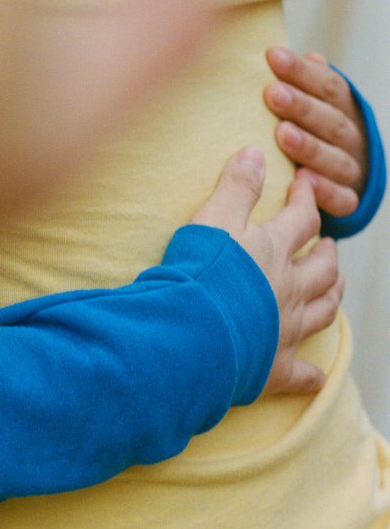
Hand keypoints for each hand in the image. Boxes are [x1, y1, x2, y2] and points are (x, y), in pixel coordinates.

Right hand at [192, 149, 342, 395]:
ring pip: (321, 313)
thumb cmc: (201, 270)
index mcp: (274, 251)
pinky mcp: (273, 367)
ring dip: (330, 299)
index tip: (306, 186)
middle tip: (329, 245)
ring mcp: (284, 329)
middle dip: (327, 253)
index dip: (305, 200)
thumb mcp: (215, 216)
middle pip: (321, 269)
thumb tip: (255, 152)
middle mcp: (288, 289)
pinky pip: (301, 374)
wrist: (193, 328)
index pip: (301, 219)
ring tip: (334, 288)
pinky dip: (311, 375)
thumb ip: (236, 186)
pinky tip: (317, 376)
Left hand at [264, 48, 367, 215]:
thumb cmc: (309, 130)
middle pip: (330, 119)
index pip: (328, 85)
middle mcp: (350, 136)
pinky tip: (302, 180)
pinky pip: (342, 198)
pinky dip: (325, 190)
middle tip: (272, 93)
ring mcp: (350, 168)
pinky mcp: (348, 199)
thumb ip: (298, 80)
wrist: (340, 178)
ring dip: (309, 146)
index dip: (302, 71)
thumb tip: (283, 51)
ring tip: (282, 133)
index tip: (272, 55)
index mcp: (342, 107)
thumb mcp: (307, 101)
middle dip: (302, 106)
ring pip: (336, 157)